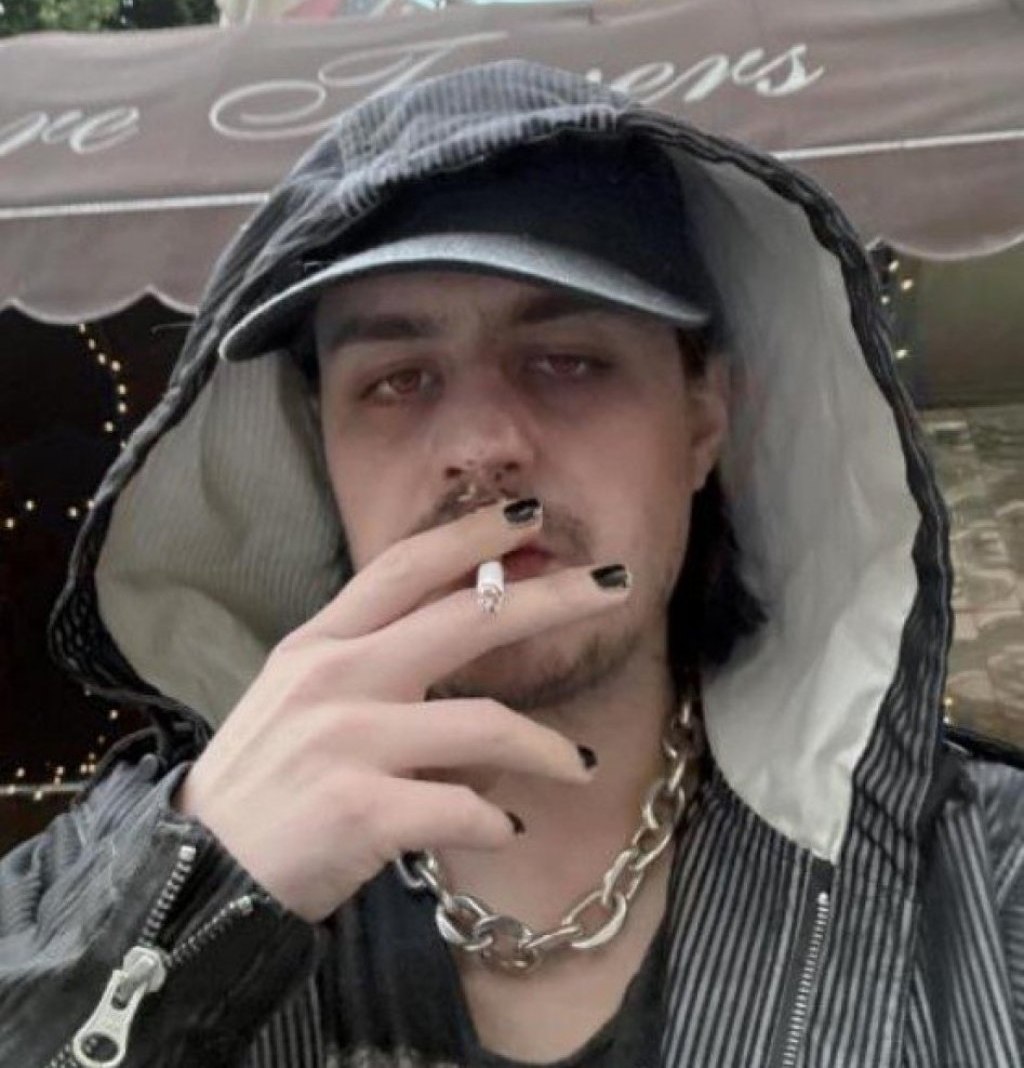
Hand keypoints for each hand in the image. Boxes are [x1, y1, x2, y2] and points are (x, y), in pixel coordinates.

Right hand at [171, 500, 629, 922]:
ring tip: (579, 765)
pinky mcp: (362, 810)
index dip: (471, 535)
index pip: (405, 566)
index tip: (529, 514)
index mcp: (321, 642)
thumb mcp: (299, 699)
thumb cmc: (261, 782)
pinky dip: (497, 819)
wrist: (201, 877)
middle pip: (466, 619)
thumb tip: (464, 663)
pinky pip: (464, 807)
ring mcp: (349, 740)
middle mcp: (337, 676)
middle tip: (614, 585)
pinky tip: (507, 828)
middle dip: (552, 597)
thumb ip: (370, 666)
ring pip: (486, 723)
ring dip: (548, 748)